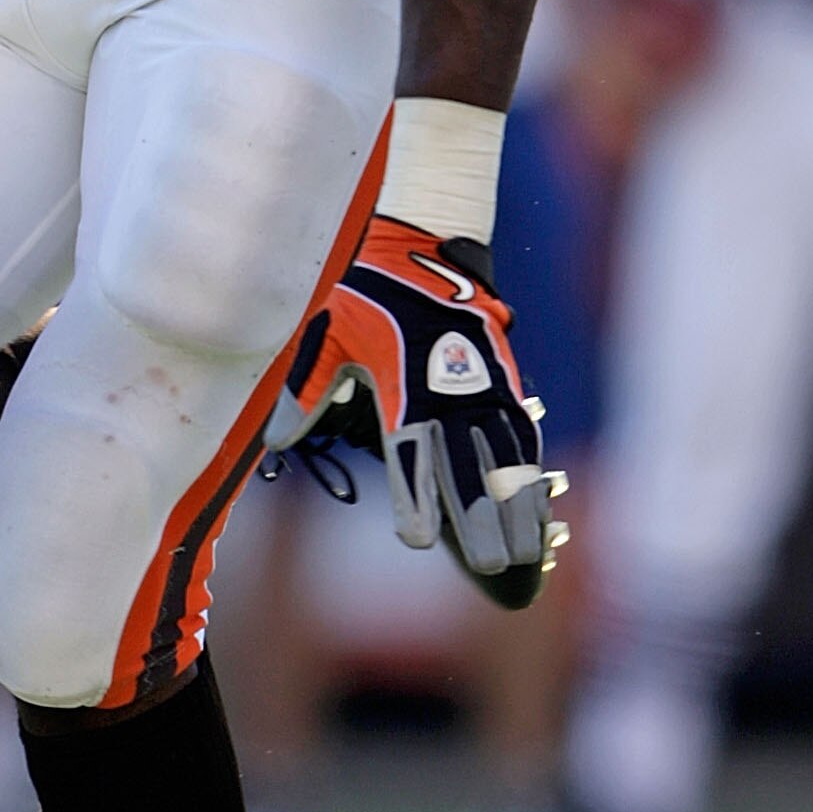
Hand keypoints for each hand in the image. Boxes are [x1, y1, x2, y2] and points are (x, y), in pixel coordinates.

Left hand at [266, 216, 565, 608]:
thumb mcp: (327, 333)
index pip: (411, 454)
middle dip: (482, 518)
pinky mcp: (505, 379)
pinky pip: (523, 433)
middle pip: (469, 464)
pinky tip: (539, 506)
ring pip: (507, 456)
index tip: (416, 539)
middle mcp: (450, 391)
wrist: (423, 246)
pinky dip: (532, 472)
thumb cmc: (369, 295)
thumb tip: (273, 441)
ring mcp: (484, 386)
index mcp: (403, 386)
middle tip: (491, 565)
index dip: (415, 498)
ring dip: (517, 504)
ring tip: (525, 551)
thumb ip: (305, 390)